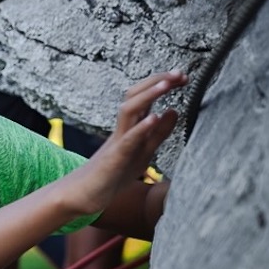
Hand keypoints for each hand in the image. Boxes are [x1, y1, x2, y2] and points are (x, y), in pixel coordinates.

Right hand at [78, 71, 185, 210]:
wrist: (85, 195)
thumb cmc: (113, 174)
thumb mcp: (143, 152)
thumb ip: (158, 133)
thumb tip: (174, 110)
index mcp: (130, 127)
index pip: (145, 97)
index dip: (163, 84)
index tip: (183, 77)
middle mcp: (122, 129)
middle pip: (135, 95)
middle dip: (157, 81)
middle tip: (179, 73)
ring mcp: (117, 142)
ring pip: (128, 111)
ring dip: (148, 95)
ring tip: (167, 84)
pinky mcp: (114, 159)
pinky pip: (127, 140)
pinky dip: (141, 127)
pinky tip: (155, 117)